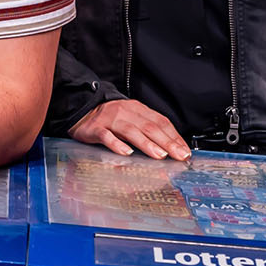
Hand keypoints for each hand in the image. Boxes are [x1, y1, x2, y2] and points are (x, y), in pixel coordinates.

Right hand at [69, 98, 190, 160]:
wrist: (81, 111)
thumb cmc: (110, 119)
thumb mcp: (132, 119)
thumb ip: (148, 129)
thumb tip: (171, 146)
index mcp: (138, 109)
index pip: (160, 122)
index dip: (174, 137)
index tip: (185, 151)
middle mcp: (126, 112)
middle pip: (149, 127)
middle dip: (167, 142)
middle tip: (179, 155)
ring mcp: (110, 120)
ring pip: (131, 131)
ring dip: (147, 144)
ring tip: (160, 155)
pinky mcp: (95, 129)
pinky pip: (107, 136)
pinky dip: (117, 144)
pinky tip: (126, 152)